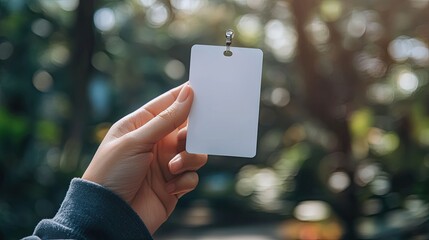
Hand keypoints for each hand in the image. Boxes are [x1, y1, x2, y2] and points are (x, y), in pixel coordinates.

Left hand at [82, 84, 206, 233]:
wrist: (109, 217)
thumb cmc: (112, 174)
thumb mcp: (136, 141)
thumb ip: (166, 119)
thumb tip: (188, 94)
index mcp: (140, 126)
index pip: (167, 104)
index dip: (184, 96)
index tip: (204, 89)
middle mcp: (155, 142)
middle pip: (186, 128)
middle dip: (191, 133)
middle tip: (185, 138)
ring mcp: (165, 163)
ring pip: (194, 152)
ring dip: (188, 158)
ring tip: (172, 168)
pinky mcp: (174, 184)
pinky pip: (192, 176)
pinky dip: (184, 180)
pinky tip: (169, 188)